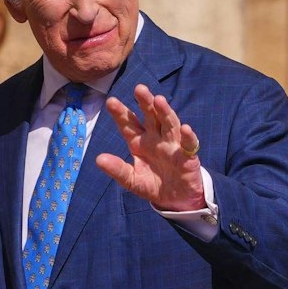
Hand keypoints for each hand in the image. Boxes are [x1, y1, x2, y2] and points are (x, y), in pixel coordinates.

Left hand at [99, 86, 205, 212]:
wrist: (175, 199)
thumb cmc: (152, 185)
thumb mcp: (131, 180)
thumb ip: (117, 169)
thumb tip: (98, 159)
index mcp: (139, 142)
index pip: (129, 124)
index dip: (121, 113)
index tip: (110, 101)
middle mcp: (156, 139)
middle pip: (151, 117)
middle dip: (145, 103)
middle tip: (139, 89)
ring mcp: (172, 145)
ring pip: (169, 124)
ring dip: (165, 112)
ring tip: (158, 100)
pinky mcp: (188, 156)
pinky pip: (189, 144)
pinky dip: (188, 137)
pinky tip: (185, 128)